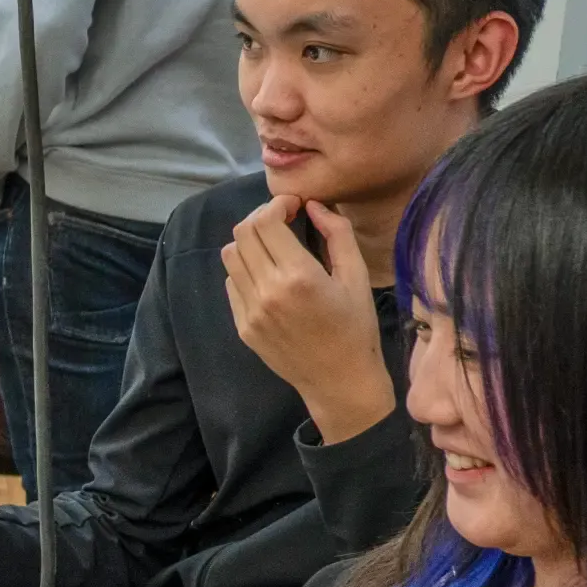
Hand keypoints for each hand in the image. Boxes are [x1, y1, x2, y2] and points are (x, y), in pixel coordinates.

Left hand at [221, 197, 389, 442]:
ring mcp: (249, 310)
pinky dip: (245, 269)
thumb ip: (337, 235)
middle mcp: (267, 291)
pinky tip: (269, 274)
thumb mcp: (357, 277)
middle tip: (282, 220)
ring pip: (230, 256)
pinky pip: (232, 283)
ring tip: (274, 245)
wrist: (339, 381)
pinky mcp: (241, 325)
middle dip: (261, 218)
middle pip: (242, 234)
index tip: (293, 205)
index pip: (265, 222)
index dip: (276, 205)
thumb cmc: (356, 327)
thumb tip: (314, 206)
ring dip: (249, 242)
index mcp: (299, 276)